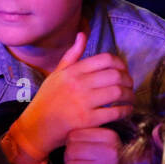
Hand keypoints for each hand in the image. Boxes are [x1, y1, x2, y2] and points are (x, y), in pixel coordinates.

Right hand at [11, 32, 134, 158]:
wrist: (34, 129)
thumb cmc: (46, 101)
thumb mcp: (55, 74)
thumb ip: (72, 55)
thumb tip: (82, 34)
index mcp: (72, 72)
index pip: (105, 59)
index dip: (121, 64)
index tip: (123, 71)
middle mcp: (78, 84)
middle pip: (115, 75)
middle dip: (128, 80)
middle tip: (129, 86)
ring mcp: (83, 103)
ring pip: (117, 92)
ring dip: (129, 95)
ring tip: (130, 98)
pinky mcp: (87, 121)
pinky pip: (114, 112)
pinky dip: (125, 111)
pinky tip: (126, 111)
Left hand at [62, 126, 123, 163]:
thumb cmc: (108, 162)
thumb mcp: (106, 142)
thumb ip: (89, 134)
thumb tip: (66, 134)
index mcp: (110, 137)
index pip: (74, 135)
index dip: (70, 144)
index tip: (76, 149)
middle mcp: (110, 152)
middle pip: (70, 151)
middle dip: (67, 159)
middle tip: (73, 162)